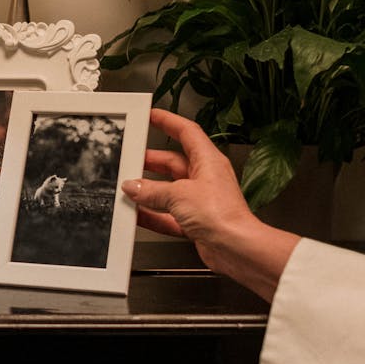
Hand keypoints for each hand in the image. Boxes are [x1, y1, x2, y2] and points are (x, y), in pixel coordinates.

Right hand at [122, 108, 298, 300]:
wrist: (236, 248)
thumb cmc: (222, 215)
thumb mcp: (178, 195)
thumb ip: (152, 191)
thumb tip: (134, 186)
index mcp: (208, 160)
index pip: (186, 132)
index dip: (168, 121)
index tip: (151, 115)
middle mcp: (205, 178)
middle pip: (173, 162)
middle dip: (150, 161)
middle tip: (130, 158)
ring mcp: (200, 200)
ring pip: (168, 190)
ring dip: (149, 191)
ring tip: (128, 188)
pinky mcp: (196, 221)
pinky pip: (168, 214)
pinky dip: (152, 215)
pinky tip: (137, 215)